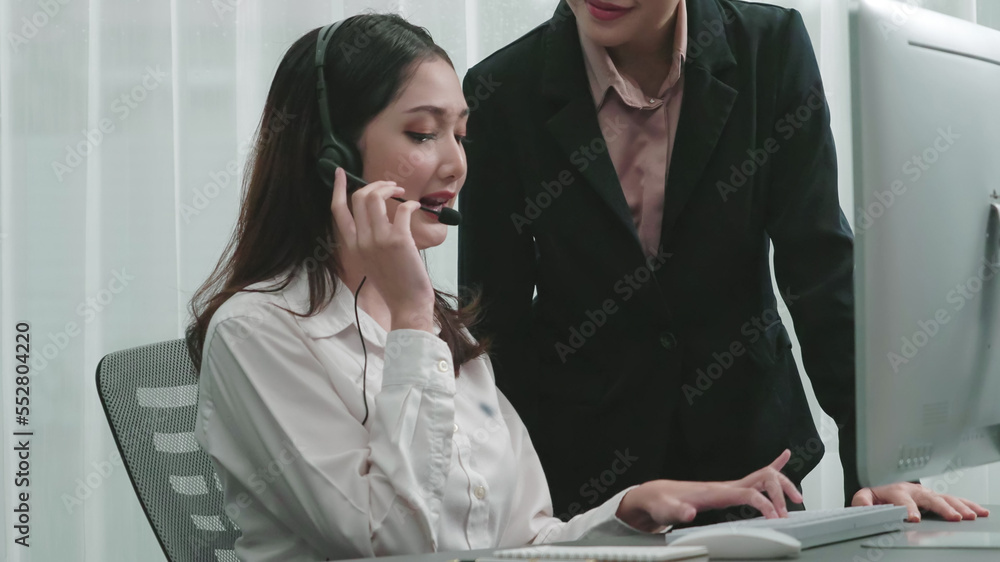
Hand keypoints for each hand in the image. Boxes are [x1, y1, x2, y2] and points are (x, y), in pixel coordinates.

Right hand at [329, 167, 434, 330]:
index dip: (337, 188)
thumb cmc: (393, 282)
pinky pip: (402, 210)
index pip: (337, 210)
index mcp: (352, 245)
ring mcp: (379, 240)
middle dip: (375, 184)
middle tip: (390, 186)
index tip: (340, 172)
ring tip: (402, 192)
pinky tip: (416, 208)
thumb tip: (377, 214)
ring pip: (375, 198)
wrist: (406, 303)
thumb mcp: (369, 260)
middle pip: (359, 197)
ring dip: (390, 188)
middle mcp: (361, 240)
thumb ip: (367, 239)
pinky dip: (411, 205)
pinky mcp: (399, 240)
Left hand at [616, 449, 803, 531]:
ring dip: (783, 485)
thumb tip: (689, 512)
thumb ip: (677, 511)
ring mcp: (728, 486)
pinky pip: (755, 477)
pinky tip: (783, 458)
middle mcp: (725, 486)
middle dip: (780, 493)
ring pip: (764, 477)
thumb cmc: (662, 503)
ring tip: (797, 498)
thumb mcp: (666, 510)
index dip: (764, 503)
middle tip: (788, 512)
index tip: (776, 517)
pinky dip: (773, 467)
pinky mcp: (728, 490)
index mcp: (716, 492)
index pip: (747, 492)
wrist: (657, 496)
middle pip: (762, 480)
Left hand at [852, 482, 989, 522]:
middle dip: (942, 508)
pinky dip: (967, 505)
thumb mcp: (865, 498)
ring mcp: (927, 494)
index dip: (908, 509)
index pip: (903, 500)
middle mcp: (914, 490)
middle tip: (953, 518)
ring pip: (945, 498)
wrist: (883, 488)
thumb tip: (865, 507)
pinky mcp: (936, 498)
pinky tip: (978, 511)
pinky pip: (953, 500)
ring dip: (959, 507)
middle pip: (930, 498)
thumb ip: (862, 502)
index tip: (914, 518)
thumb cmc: (877, 496)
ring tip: (970, 516)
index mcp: (896, 490)